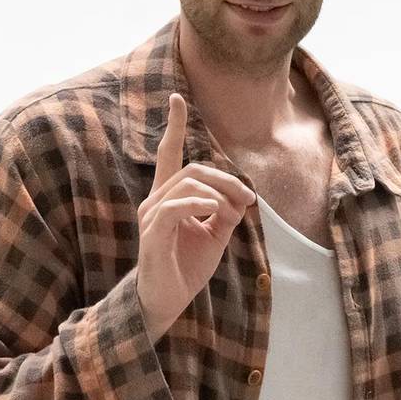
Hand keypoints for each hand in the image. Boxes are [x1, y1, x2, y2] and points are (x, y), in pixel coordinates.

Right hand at [136, 92, 257, 339]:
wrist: (168, 301)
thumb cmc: (186, 268)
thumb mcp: (215, 236)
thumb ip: (226, 213)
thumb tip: (243, 197)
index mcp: (169, 198)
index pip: (169, 155)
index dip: (173, 126)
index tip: (177, 98)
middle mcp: (156, 201)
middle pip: (193, 169)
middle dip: (226, 178)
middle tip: (248, 199)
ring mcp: (153, 217)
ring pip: (188, 184)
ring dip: (219, 195)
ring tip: (232, 215)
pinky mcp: (154, 234)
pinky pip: (176, 207)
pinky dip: (200, 204)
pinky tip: (215, 211)